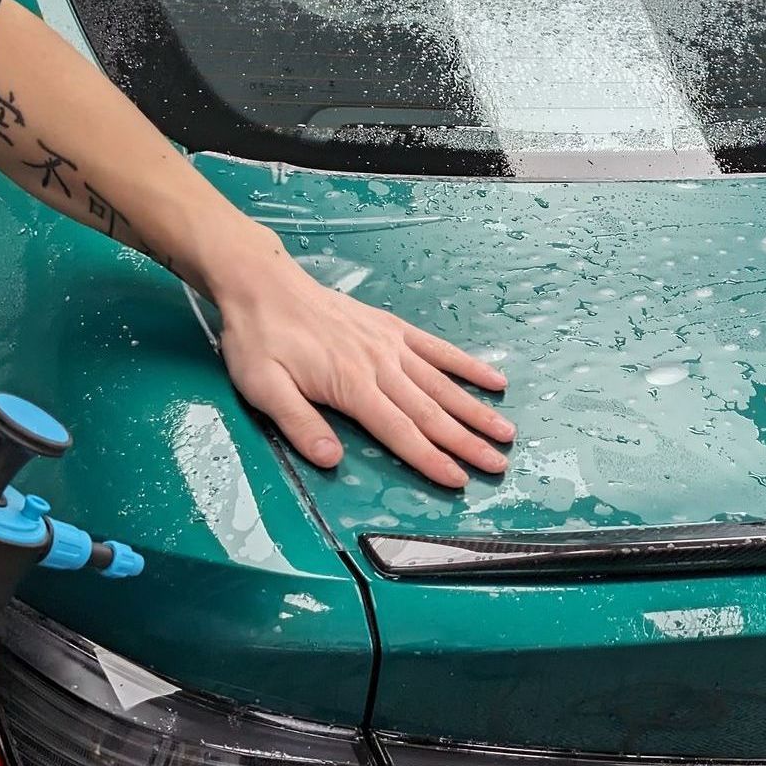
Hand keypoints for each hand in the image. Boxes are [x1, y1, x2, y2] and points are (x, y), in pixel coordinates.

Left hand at [216, 256, 513, 488]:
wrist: (264, 285)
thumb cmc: (259, 340)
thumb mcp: (263, 387)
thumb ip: (299, 424)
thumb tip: (332, 461)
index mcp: (352, 385)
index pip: (399, 431)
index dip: (430, 459)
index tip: (460, 481)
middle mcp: (381, 365)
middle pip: (431, 411)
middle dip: (467, 442)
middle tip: (498, 465)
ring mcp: (392, 345)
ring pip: (442, 384)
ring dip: (476, 410)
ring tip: (506, 432)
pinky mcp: (393, 328)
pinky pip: (438, 349)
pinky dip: (467, 366)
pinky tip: (494, 379)